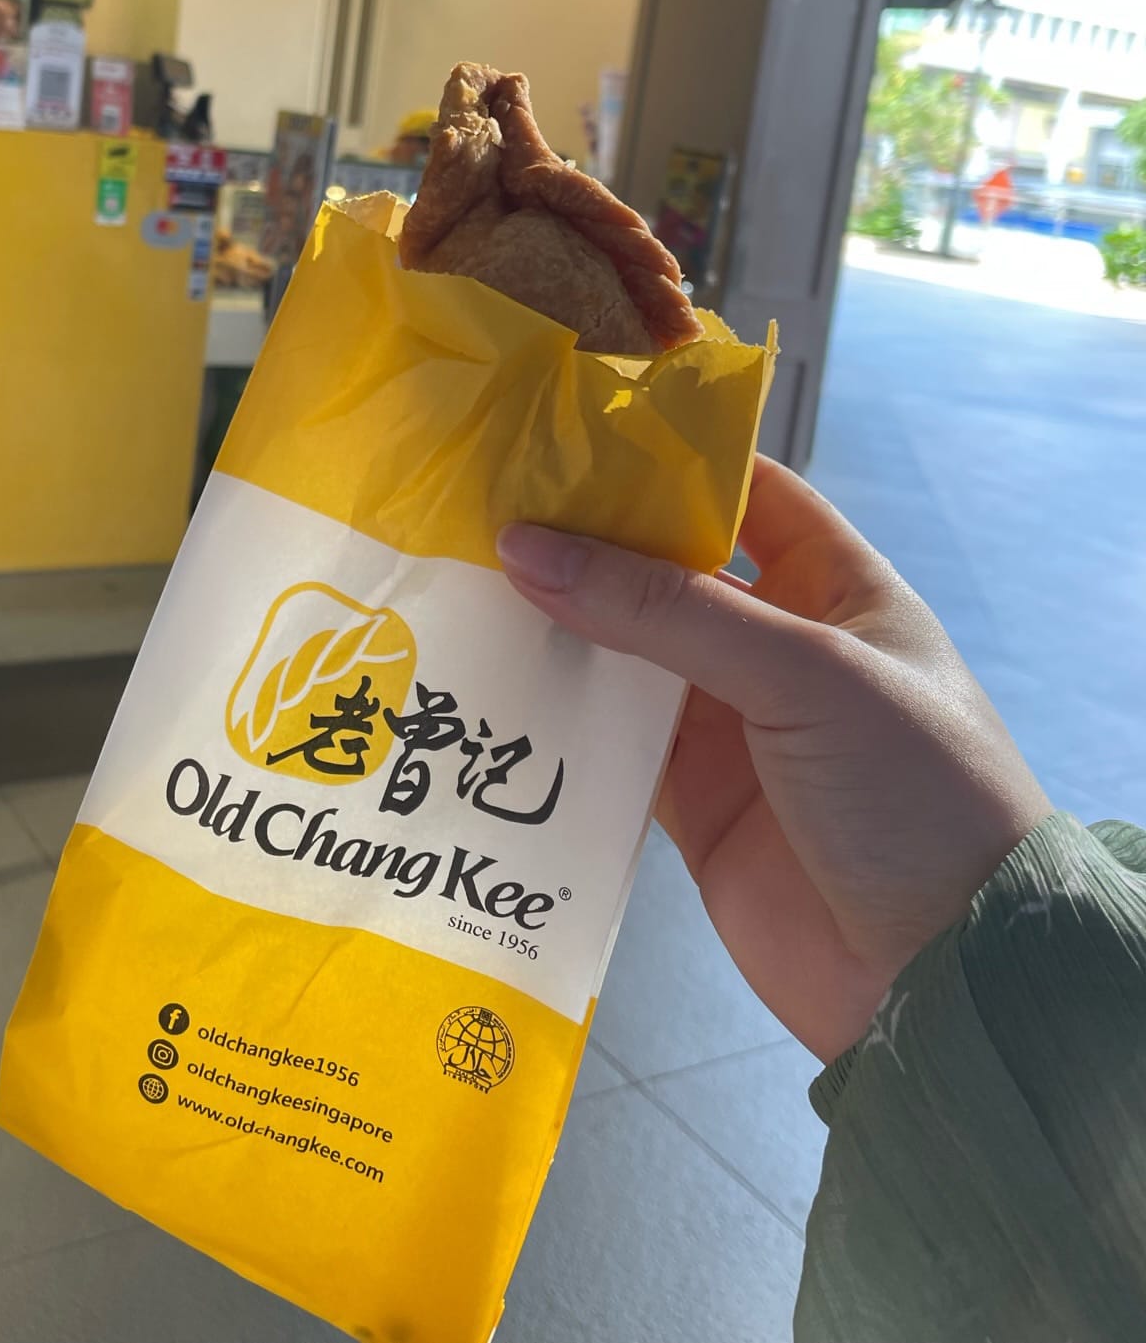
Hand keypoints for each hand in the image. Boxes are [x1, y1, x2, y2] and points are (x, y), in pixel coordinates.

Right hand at [497, 457, 1049, 1061]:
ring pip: (627, 654)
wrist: (944, 978)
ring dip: (560, 627)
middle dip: (588, 541)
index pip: (748, 492)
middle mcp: (783, 645)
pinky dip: (557, 717)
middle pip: (669, 571)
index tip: (567, 427)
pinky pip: (610, 742)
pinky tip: (488, 683)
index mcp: (839, 587)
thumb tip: (527, 547)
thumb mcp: (803, 674)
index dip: (667, 457)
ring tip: (461, 579)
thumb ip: (663, 610)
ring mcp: (734, 726)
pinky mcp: (692, 803)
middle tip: (483, 502)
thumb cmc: (910, 791)